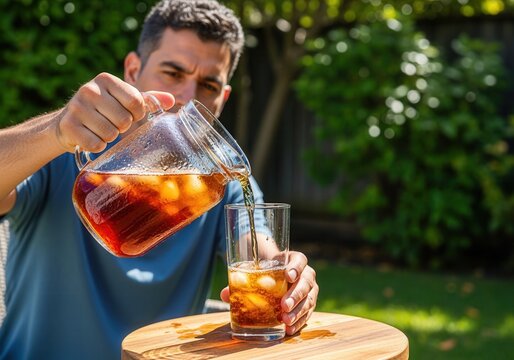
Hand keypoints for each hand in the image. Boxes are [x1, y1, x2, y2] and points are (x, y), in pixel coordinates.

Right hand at [54, 72, 174, 151]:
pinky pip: (96, 144)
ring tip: (100, 129)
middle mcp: (89, 90)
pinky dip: (97, 145)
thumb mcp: (123, 100)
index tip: (128, 114)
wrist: (67, 122)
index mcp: (106, 79)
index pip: (137, 103)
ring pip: (110, 134)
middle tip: (111, 123)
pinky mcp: (68, 126)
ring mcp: (76, 107)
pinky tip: (90, 137)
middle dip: (122, 127)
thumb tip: (171, 100)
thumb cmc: (103, 110)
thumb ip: (147, 99)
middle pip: (124, 120)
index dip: (136, 114)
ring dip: (109, 137)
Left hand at [219, 251, 317, 335]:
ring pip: (309, 299)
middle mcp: (306, 274)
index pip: (300, 260)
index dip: (296, 267)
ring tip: (285, 320)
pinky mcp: (308, 305)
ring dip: (298, 311)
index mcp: (294, 261)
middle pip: (306, 282)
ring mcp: (309, 290)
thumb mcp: (256, 270)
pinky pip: (307, 314)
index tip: (287, 275)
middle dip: (296, 294)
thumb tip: (225, 294)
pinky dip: (299, 322)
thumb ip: (241, 280)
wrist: (276, 276)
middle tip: (284, 305)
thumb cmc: (266, 271)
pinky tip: (289, 329)